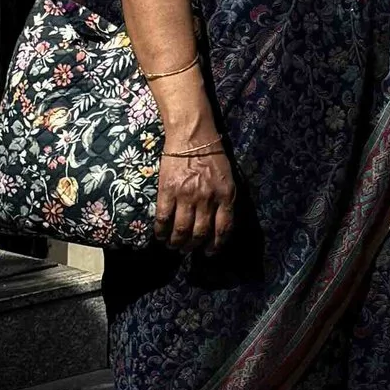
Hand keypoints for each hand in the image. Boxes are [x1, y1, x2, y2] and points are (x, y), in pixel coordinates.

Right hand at [156, 137, 235, 253]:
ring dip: (176, 243)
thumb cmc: (212, 157)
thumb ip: (225, 200)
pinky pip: (163, 218)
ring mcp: (187, 196)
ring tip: (174, 246)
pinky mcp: (168, 191)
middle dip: (193, 247)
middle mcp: (207, 198)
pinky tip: (160, 236)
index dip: (216, 245)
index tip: (209, 252)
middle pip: (200, 233)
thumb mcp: (228, 178)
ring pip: (181, 230)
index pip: (223, 228)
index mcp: (225, 195)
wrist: (193, 137)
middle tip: (187, 250)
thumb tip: (220, 223)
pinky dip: (161, 231)